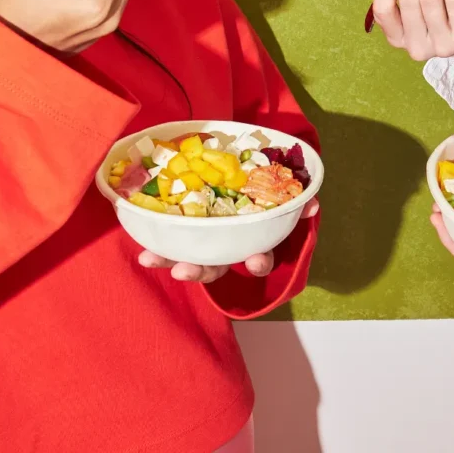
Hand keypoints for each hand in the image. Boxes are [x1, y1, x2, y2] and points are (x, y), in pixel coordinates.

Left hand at [138, 197, 319, 282]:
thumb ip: (295, 206)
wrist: (241, 182)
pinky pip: (166, 238)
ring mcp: (202, 241)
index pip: (257, 259)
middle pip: (212, 266)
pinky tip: (142, 247)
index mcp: (250, 243)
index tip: (254, 260)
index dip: (256, 262)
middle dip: (199, 271)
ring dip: (167, 259)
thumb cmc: (261, 198)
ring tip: (149, 259)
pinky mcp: (181, 227)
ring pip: (184, 255)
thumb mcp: (280, 203)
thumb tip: (311, 204)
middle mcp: (225, 248)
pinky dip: (155, 242)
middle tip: (184, 271)